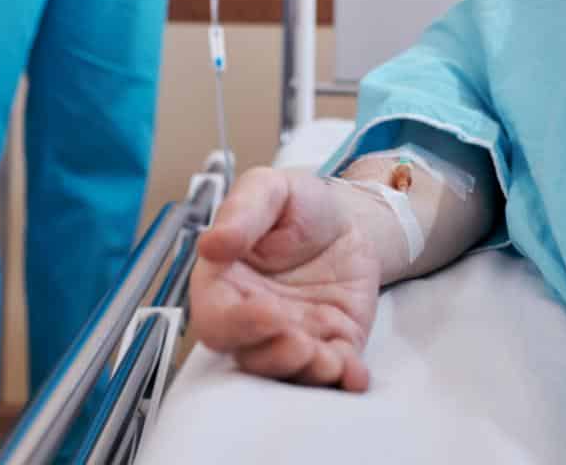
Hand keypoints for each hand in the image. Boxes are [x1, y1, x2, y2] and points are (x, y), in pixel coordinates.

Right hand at [189, 167, 380, 390]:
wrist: (348, 217)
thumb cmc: (298, 202)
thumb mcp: (269, 189)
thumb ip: (241, 212)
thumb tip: (211, 244)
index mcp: (226, 282)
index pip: (216, 317)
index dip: (238, 323)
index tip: (269, 312)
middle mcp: (254, 316)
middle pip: (249, 355)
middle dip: (275, 357)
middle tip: (301, 342)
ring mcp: (292, 335)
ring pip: (288, 371)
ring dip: (307, 373)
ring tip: (330, 359)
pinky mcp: (331, 345)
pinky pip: (333, 373)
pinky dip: (344, 377)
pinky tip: (354, 371)